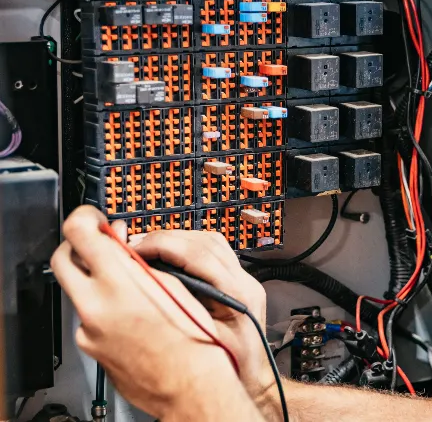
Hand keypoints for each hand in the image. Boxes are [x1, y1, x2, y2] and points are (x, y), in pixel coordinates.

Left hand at [51, 206, 239, 418]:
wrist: (190, 386)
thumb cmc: (194, 340)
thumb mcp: (173, 285)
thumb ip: (141, 261)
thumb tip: (124, 244)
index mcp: (119, 282)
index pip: (80, 232)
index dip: (85, 218)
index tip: (94, 218)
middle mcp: (95, 305)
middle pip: (63, 259)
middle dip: (79, 245)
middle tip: (98, 241)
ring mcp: (88, 329)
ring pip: (77, 289)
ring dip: (94, 278)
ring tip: (127, 283)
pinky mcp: (89, 347)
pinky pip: (88, 316)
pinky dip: (103, 308)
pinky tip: (130, 313)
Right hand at [128, 227, 275, 402]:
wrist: (254, 378)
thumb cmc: (232, 368)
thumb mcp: (202, 344)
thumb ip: (181, 312)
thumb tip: (148, 285)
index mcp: (239, 294)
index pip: (200, 254)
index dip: (164, 246)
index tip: (136, 248)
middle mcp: (245, 281)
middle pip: (205, 242)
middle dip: (167, 239)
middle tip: (135, 244)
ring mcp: (245, 279)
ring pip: (211, 242)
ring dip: (177, 240)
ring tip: (148, 247)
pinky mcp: (239, 281)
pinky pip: (213, 252)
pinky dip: (188, 248)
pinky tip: (168, 256)